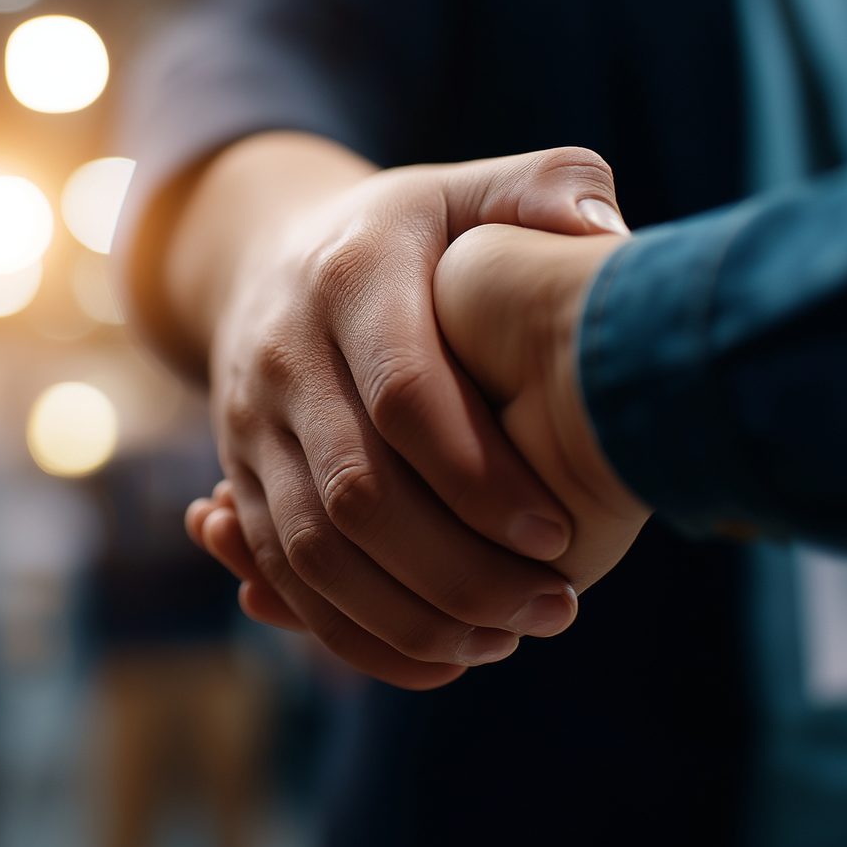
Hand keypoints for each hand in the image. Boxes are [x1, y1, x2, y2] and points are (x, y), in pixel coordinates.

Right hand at [184, 135, 627, 688]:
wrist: (271, 251)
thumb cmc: (416, 232)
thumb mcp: (476, 187)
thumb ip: (550, 188)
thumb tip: (607, 236)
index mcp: (352, 275)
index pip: (404, 397)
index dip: (479, 477)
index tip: (560, 536)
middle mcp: (284, 353)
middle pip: (355, 495)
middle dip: (458, 571)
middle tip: (555, 612)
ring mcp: (249, 422)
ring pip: (311, 553)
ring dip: (407, 619)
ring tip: (504, 643)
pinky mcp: (239, 477)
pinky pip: (281, 577)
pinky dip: (352, 633)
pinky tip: (438, 658)